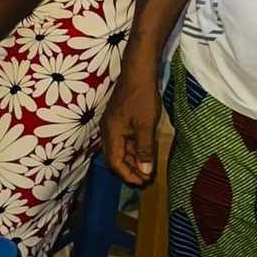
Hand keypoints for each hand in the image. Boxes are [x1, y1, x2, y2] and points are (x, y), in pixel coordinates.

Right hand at [101, 56, 162, 188]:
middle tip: (147, 179)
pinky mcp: (120, 119)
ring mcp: (113, 124)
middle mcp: (108, 131)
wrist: (138, 73)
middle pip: (115, 157)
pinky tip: (145, 153)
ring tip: (148, 169)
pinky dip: (134, 148)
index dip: (127, 175)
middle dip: (130, 170)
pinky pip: (124, 140)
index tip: (142, 183)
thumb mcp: (146, 126)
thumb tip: (144, 172)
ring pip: (120, 149)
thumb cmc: (141, 98)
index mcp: (111, 133)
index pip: (114, 162)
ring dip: (133, 160)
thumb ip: (144, 150)